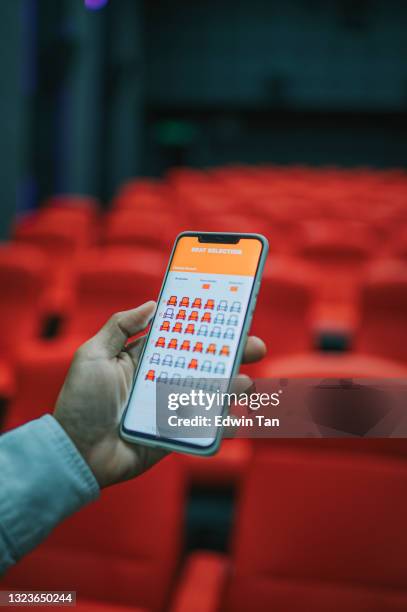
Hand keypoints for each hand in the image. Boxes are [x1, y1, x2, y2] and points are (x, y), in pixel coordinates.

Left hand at [54, 302, 265, 487]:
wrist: (77, 454)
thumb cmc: (81, 403)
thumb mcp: (93, 356)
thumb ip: (120, 326)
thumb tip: (152, 305)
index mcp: (144, 359)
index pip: (181, 337)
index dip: (204, 326)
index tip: (228, 314)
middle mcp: (161, 379)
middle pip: (203, 363)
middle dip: (231, 354)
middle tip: (254, 346)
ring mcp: (171, 407)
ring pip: (210, 393)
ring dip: (233, 386)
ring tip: (245, 382)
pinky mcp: (175, 432)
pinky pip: (204, 426)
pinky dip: (223, 424)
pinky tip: (234, 420)